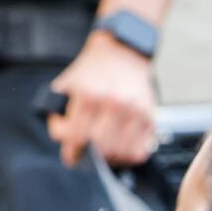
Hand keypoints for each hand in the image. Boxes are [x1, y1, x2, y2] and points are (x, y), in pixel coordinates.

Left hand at [47, 32, 157, 166]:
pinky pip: (139, 150)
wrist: (123, 53)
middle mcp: (114, 103)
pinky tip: (120, 149)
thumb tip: (68, 147)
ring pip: (120, 152)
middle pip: (99, 147)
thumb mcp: (68, 84)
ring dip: (109, 157)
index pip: (76, 136)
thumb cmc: (94, 71)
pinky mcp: (150, 117)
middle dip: (89, 153)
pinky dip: (128, 155)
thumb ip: (61, 113)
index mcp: (89, 95)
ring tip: (103, 151)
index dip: (70, 150)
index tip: (70, 154)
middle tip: (86, 152)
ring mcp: (135, 111)